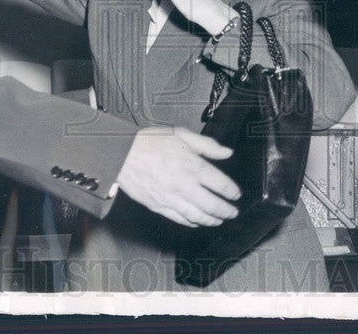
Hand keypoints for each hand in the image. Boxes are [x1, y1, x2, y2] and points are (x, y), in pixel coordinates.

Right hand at [116, 127, 240, 226]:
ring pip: (198, 216)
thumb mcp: (182, 135)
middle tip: (232, 212)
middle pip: (213, 205)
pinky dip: (192, 223)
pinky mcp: (159, 206)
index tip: (236, 194)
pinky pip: (180, 219)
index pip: (221, 184)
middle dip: (226, 211)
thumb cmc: (149, 142)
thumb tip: (227, 153)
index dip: (232, 192)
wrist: (122, 154)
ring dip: (212, 220)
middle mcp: (185, 185)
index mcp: (193, 166)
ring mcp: (172, 198)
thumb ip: (207, 145)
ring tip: (219, 220)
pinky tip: (198, 222)